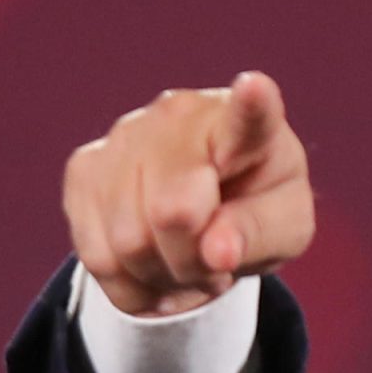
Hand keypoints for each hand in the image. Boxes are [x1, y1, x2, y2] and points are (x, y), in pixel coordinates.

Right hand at [63, 71, 313, 315]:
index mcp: (248, 128)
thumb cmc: (258, 210)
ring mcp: (125, 136)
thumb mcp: (286, 230)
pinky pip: (98, 257)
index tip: (255, 87)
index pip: (250, 115)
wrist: (210, 208)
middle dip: (195, 262)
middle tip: (217, 263)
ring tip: (188, 261)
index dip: (252, 104)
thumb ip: (259, 235)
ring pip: (127, 243)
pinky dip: (133, 285)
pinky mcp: (85, 169)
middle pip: (171, 214)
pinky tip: (155, 266)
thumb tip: (216, 251)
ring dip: (163, 275)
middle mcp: (180, 117)